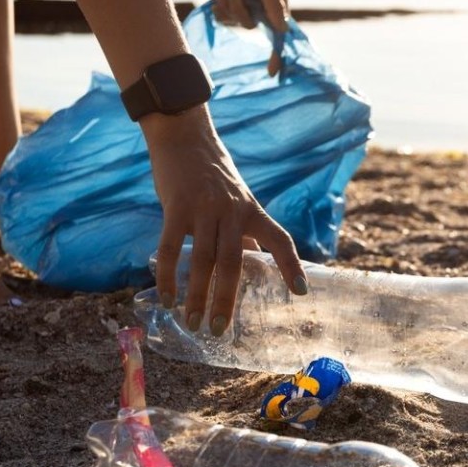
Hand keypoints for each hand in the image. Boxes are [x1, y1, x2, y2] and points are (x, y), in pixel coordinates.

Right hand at [141, 105, 307, 336]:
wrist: (184, 136)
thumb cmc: (212, 173)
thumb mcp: (237, 200)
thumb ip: (245, 232)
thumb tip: (255, 264)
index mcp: (252, 211)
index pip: (280, 240)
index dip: (291, 266)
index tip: (300, 293)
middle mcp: (232, 211)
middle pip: (234, 262)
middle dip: (227, 299)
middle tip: (221, 329)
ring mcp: (204, 209)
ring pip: (203, 261)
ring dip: (197, 296)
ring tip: (193, 323)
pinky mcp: (176, 206)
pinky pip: (172, 248)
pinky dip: (168, 277)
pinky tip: (167, 299)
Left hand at [211, 0, 288, 75]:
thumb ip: (276, 7)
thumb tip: (283, 30)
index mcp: (273, 9)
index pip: (278, 37)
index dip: (277, 57)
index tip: (271, 73)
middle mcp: (259, 12)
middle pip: (248, 25)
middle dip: (240, 12)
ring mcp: (242, 12)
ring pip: (232, 21)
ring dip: (228, 5)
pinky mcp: (228, 12)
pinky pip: (220, 19)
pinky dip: (219, 10)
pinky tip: (218, 3)